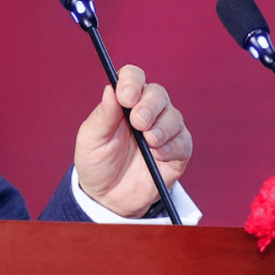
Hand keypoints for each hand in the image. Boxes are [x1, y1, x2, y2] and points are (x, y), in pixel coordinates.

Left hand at [73, 65, 191, 217]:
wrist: (107, 197)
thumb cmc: (97, 162)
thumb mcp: (91, 139)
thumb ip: (103, 115)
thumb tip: (110, 89)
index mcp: (124, 101)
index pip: (133, 77)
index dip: (132, 81)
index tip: (125, 97)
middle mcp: (147, 111)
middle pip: (157, 94)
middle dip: (149, 106)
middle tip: (138, 123)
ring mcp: (163, 130)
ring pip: (173, 116)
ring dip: (162, 128)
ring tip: (148, 142)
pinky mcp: (176, 152)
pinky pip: (183, 142)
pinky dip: (172, 147)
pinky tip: (158, 155)